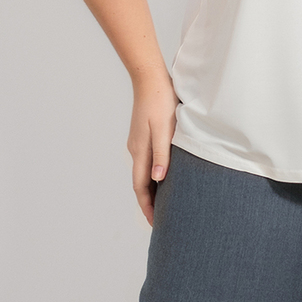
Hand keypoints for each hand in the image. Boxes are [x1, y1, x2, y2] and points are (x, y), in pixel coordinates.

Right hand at [127, 73, 179, 225]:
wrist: (150, 77)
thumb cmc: (160, 101)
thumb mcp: (164, 128)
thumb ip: (162, 154)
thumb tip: (159, 180)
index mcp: (140, 151)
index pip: (141, 187)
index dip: (148, 206)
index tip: (156, 224)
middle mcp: (136, 149)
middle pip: (141, 182)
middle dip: (149, 202)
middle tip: (161, 220)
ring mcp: (138, 141)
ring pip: (144, 171)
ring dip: (152, 188)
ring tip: (165, 202)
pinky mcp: (143, 134)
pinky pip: (147, 160)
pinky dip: (154, 173)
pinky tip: (164, 174)